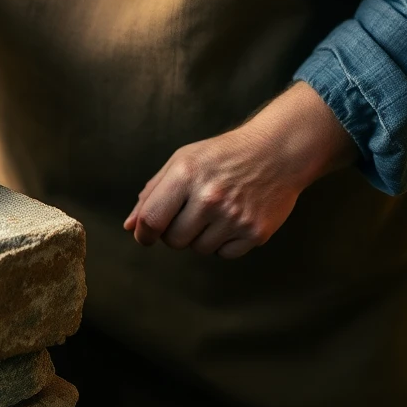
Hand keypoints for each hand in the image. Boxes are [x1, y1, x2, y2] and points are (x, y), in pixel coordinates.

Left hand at [123, 81, 356, 257]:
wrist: (276, 151)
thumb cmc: (222, 155)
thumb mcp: (183, 160)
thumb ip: (153, 192)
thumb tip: (130, 226)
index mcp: (186, 173)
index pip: (152, 220)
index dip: (143, 233)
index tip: (146, 234)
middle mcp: (210, 196)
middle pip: (174, 240)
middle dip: (174, 232)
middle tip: (189, 213)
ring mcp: (234, 216)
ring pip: (199, 249)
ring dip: (200, 236)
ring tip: (215, 210)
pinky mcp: (255, 232)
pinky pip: (224, 254)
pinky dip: (224, 242)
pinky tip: (232, 218)